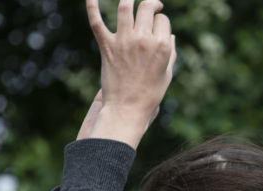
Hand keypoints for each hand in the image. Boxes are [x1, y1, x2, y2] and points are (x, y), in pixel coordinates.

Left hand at [83, 0, 176, 148]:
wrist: (127, 108)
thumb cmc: (150, 93)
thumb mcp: (167, 73)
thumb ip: (170, 52)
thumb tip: (170, 34)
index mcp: (161, 46)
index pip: (163, 20)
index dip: (162, 22)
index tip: (160, 29)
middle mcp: (142, 40)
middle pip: (146, 8)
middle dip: (151, 3)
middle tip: (153, 5)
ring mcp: (123, 41)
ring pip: (125, 7)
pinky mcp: (106, 45)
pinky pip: (96, 20)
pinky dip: (92, 5)